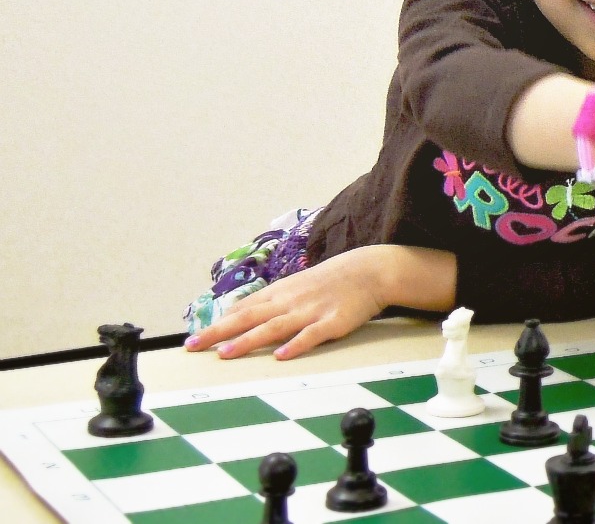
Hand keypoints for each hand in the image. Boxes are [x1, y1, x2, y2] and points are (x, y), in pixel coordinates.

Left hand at [184, 246, 396, 359]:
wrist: (369, 271)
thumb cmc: (330, 281)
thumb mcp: (296, 285)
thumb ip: (270, 301)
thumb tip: (239, 315)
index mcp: (279, 293)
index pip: (241, 309)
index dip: (217, 325)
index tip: (194, 339)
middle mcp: (289, 301)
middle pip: (248, 318)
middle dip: (218, 332)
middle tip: (193, 346)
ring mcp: (310, 312)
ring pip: (273, 327)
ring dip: (247, 341)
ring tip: (225, 353)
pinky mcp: (333, 322)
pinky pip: (311, 335)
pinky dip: (295, 345)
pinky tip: (281, 356)